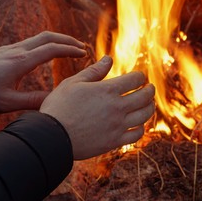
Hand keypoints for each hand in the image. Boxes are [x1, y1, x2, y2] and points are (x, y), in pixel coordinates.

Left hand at [0, 31, 86, 112]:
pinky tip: (49, 51)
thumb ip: (32, 101)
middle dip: (68, 40)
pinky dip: (47, 42)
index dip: (70, 50)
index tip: (84, 54)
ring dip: (58, 39)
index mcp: (21, 61)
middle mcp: (18, 50)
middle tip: (82, 47)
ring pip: (40, 36)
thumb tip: (55, 101)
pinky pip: (33, 41)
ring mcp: (12, 48)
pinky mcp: (8, 50)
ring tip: (70, 47)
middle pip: (48, 36)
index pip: (51, 49)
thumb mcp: (7, 102)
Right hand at [40, 56, 155, 159]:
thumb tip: (108, 58)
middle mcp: (117, 107)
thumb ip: (94, 71)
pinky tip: (138, 124)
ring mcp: (117, 125)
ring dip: (149, 107)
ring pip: (144, 115)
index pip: (135, 79)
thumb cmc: (59, 106)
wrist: (51, 137)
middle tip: (149, 88)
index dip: (140, 76)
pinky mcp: (114, 141)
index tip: (139, 76)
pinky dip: (141, 127)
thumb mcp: (74, 83)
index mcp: (107, 90)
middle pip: (145, 96)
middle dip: (150, 90)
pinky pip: (136, 134)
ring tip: (148, 104)